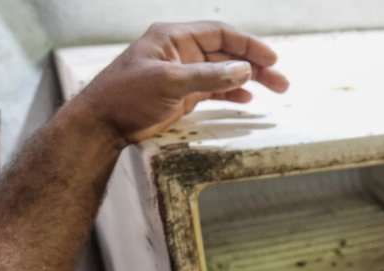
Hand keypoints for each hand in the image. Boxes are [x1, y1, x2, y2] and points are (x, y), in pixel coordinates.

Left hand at [70, 21, 289, 143]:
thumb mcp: (169, 82)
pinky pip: (214, 88)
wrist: (102, 123)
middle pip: (227, 53)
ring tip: (275, 90)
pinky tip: (247, 98)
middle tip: (281, 82)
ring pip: (224, 71)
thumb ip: (207, 75)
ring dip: (249, 80)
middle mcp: (180, 52)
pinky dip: (232, 92)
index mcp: (173, 38)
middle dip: (255, 65)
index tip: (272, 60)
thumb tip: (243, 70)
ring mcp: (182, 73)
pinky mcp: (181, 94)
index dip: (248, 45)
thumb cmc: (127, 97)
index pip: (220, 34)